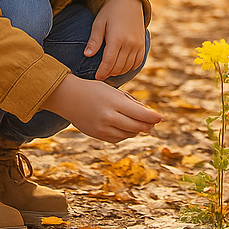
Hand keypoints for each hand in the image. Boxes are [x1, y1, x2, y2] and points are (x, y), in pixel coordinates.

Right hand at [44, 74, 159, 143]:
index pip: (140, 114)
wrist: (68, 97)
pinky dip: (124, 134)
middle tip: (152, 123)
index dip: (152, 118)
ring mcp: (102, 128)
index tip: (160, 118)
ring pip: (127, 134)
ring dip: (136, 130)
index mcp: (115, 102)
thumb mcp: (113, 91)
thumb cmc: (94, 90)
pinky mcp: (97, 135)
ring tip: (140, 124)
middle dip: (147, 126)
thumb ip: (129, 102)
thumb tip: (146, 114)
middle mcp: (109, 117)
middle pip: (136, 127)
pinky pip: (117, 139)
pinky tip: (126, 128)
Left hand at [87, 0, 145, 79]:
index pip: (109, 62)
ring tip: (110, 71)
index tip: (97, 77)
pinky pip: (137, 62)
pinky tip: (122, 66)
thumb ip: (94, 40)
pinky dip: (130, 67)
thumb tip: (87, 55)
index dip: (102, 72)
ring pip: (128, 66)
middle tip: (101, 75)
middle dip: (109, 73)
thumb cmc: (111, 11)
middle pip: (118, 67)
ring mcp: (138, 44)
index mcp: (117, 38)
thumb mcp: (99, 23)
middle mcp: (129, 43)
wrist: (129, 0)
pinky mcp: (142, 44)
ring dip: (118, 71)